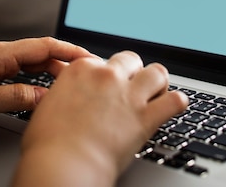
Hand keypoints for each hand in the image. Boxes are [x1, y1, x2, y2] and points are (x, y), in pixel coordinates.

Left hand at [0, 37, 92, 130]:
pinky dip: (36, 78)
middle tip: (86, 74)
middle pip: (40, 52)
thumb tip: (44, 96)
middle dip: (65, 60)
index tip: (89, 56)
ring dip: (51, 70)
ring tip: (70, 82)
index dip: (69, 50)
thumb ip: (14, 98)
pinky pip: (20, 72)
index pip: (42, 46)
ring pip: (31, 63)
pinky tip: (43, 90)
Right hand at [13, 51, 188, 186]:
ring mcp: (128, 95)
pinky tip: (174, 107)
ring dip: (158, 82)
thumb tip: (70, 98)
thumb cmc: (49, 144)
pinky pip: (174, 101)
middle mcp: (106, 76)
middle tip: (131, 88)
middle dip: (133, 73)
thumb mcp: (48, 106)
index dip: (106, 75)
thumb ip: (66, 93)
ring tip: (156, 93)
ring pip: (157, 72)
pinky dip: (177, 103)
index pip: (102, 60)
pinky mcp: (146, 116)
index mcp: (81, 70)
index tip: (106, 86)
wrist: (64, 165)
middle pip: (130, 60)